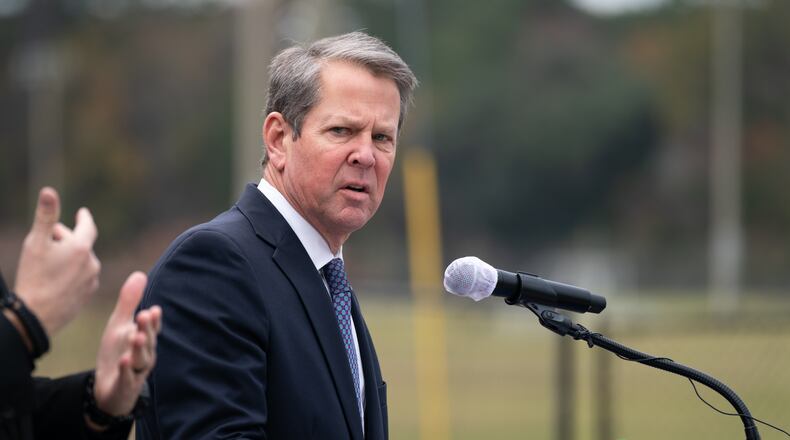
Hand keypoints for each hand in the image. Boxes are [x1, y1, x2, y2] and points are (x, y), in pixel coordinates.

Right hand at [14, 187, 100, 335]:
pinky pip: (82, 277)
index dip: (84, 218)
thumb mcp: (35, 243)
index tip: (82, 213)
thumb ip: (45, 216)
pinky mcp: (87, 295)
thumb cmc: (33, 277)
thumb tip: (49, 190)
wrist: (36, 316)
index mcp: (81, 248)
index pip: (88, 226)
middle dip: (67, 238)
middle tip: (49, 236)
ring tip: (51, 260)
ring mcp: (91, 281)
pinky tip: (58, 277)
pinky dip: (73, 272)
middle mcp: (92, 263)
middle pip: (81, 244)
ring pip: (82, 261)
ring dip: (70, 256)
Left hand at [94, 271, 161, 415]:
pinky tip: (123, 361)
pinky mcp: (125, 386)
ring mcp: (136, 371)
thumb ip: (130, 302)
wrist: (109, 389)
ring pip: (142, 359)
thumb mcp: (119, 325)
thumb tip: (140, 273)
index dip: (153, 320)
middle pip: (149, 340)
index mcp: (144, 338)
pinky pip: (128, 378)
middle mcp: (144, 353)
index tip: (152, 309)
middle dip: (147, 328)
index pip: (152, 327)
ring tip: (136, 338)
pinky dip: (126, 370)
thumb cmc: (117, 352)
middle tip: (144, 316)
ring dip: (139, 348)